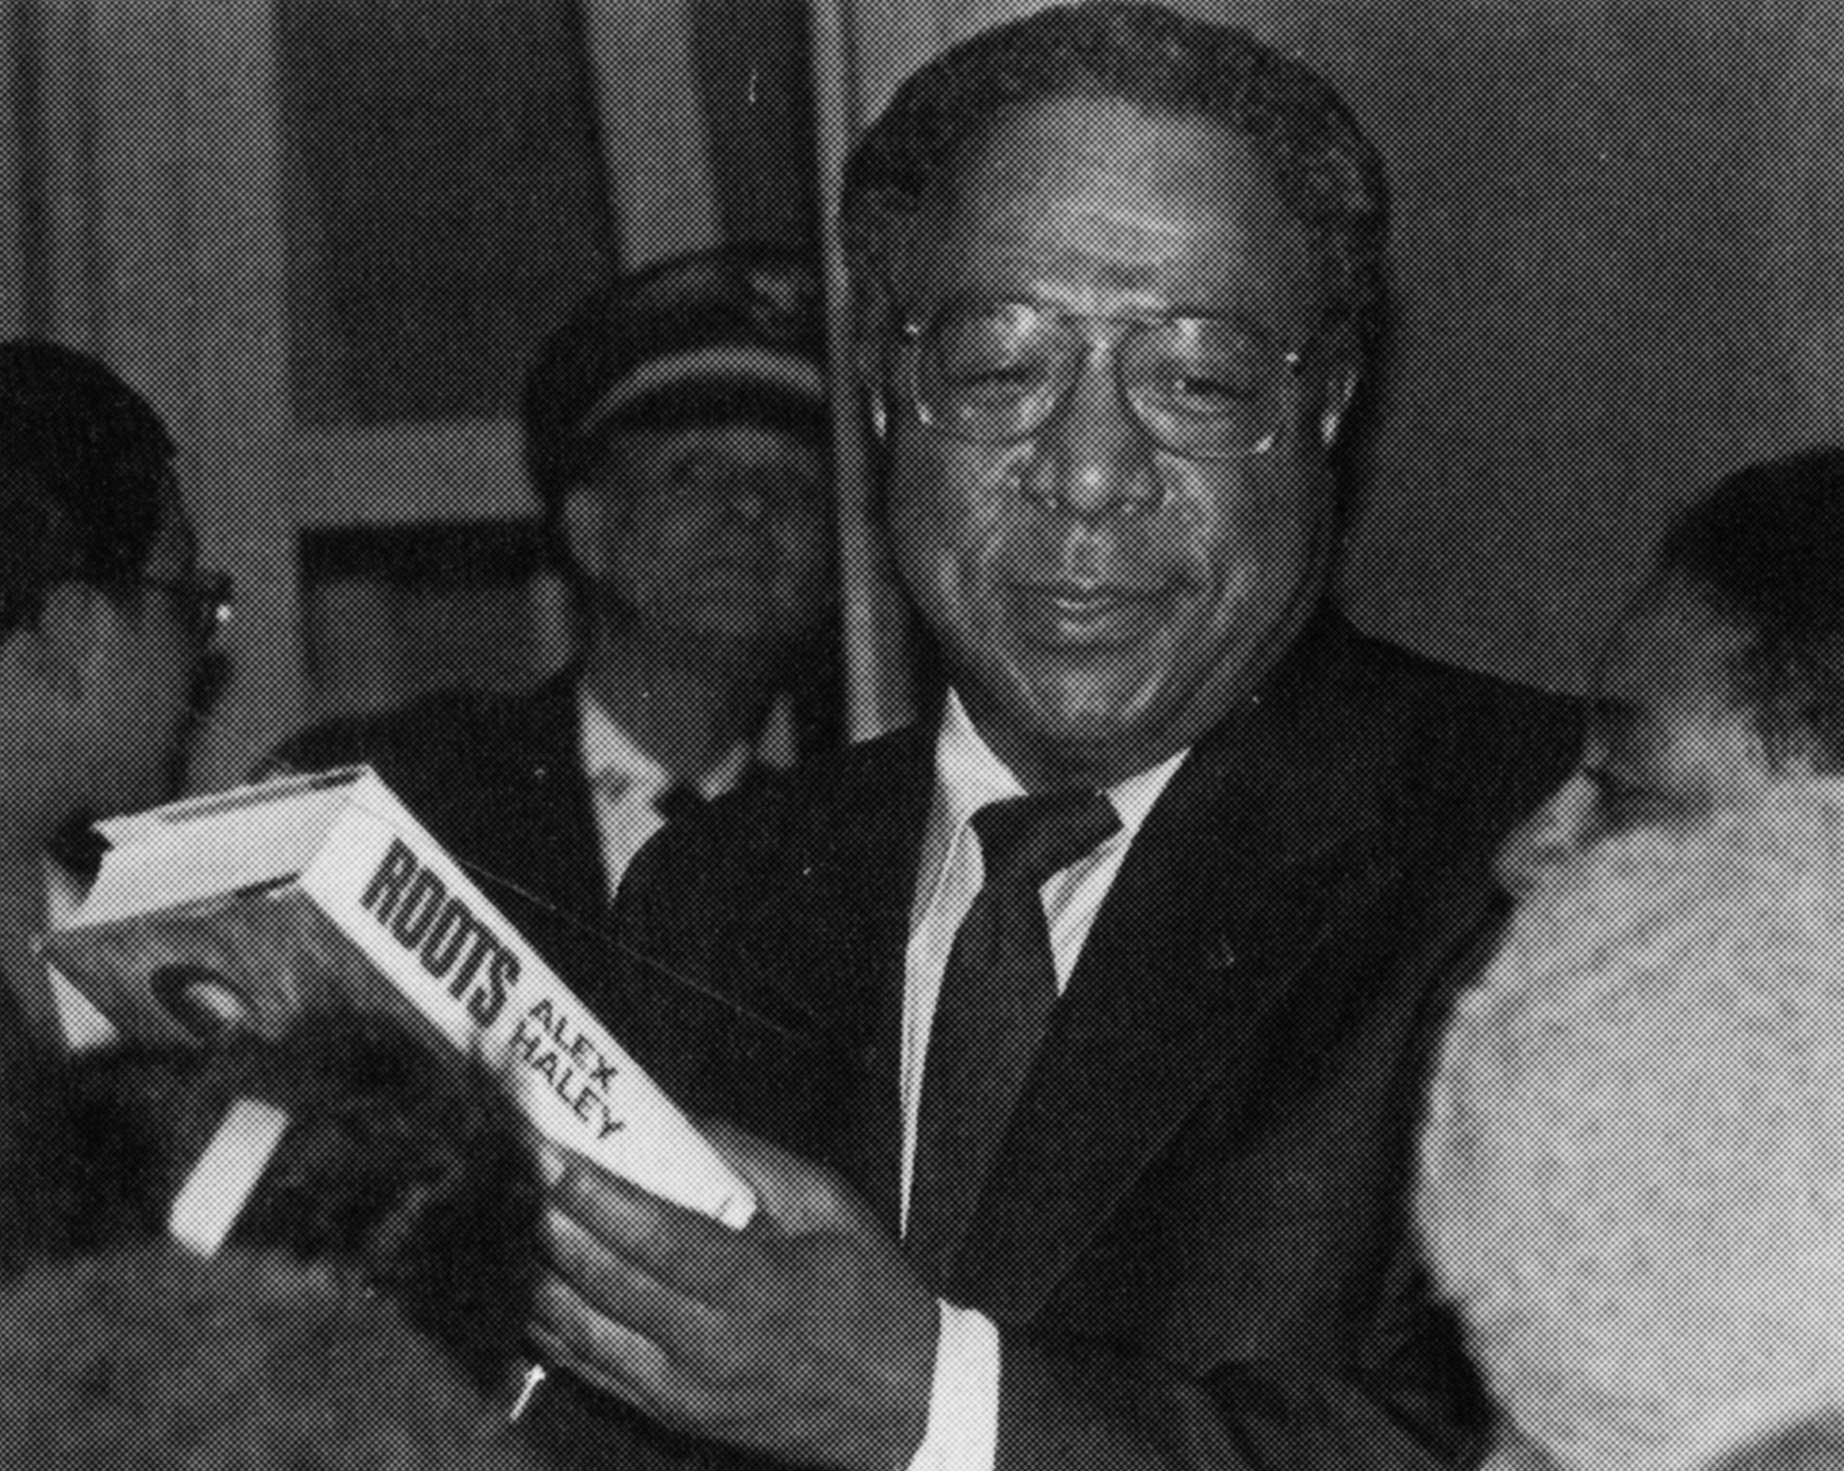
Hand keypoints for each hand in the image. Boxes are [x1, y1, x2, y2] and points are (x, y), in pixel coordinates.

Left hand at [531, 1120, 940, 1470]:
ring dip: (536, 1271)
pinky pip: (586, 1367)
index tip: (549, 1151)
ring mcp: (682, 1391)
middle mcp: (710, 1348)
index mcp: (759, 1288)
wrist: (901, 1409)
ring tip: (510, 1215)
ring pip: (578, 1331)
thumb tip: (675, 1121)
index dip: (594, 1194)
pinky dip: (549, 1323)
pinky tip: (532, 1279)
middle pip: (603, 1283)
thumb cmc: (869, 1295)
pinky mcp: (668, 1415)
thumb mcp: (829, 1207)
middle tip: (510, 1169)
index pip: (655, 1238)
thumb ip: (751, 1161)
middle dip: (548, 1221)